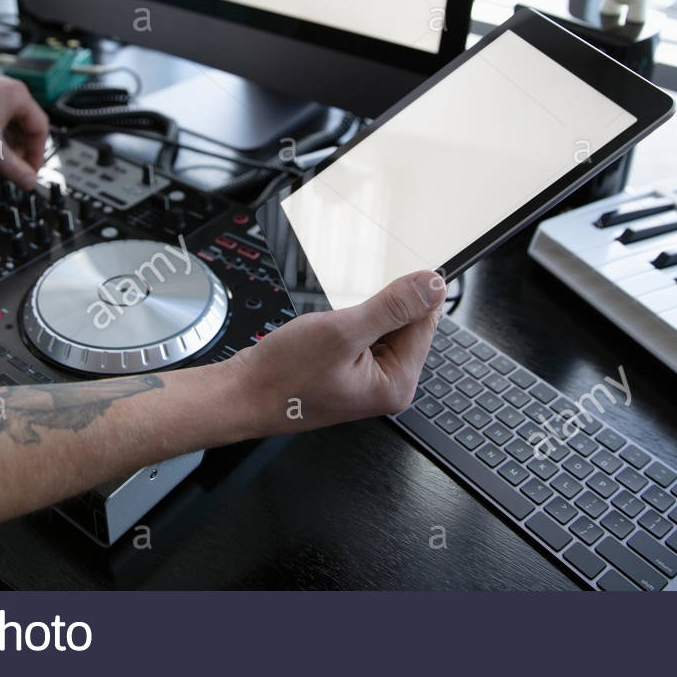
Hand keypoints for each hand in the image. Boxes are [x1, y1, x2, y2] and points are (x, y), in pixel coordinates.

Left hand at [0, 76, 49, 189]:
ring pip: (14, 124)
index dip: (37, 154)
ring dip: (11, 144)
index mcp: (18, 95)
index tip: (30, 171)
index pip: (41, 129)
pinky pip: (1, 119)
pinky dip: (0, 135)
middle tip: (16, 167)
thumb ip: (13, 168)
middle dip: (23, 150)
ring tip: (1, 158)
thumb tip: (30, 181)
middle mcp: (10, 90)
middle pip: (29, 126)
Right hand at [228, 271, 447, 434]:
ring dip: (359, 317)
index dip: (408, 296)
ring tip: (330, 333)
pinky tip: (325, 336)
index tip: (388, 282)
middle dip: (377, 310)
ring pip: (382, 327)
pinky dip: (347, 326)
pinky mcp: (352, 370)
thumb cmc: (284, 375)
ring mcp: (369, 379)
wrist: (244, 394)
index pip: (425, 324)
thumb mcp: (343, 331)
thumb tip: (432, 286)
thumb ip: (393, 307)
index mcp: (397, 383)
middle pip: (406, 325)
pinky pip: (363, 336)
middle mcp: (388, 385)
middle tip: (345, 320)